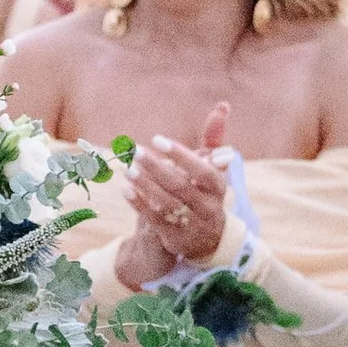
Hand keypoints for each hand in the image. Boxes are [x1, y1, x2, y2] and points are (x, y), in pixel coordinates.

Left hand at [115, 104, 230, 290]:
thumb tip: (222, 105)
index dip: (181, 155)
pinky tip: (125, 189)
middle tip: (134, 151)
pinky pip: (155, 220)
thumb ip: (214, 139)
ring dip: (145, 185)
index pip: (203, 171)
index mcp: (219, 188)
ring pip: (167, 204)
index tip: (157, 139)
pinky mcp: (175, 238)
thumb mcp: (212, 169)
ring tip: (126, 169)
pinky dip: (139, 204)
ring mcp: (192, 225)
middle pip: (181, 186)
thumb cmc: (206, 194)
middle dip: (156, 168)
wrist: (209, 240)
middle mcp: (208, 207)